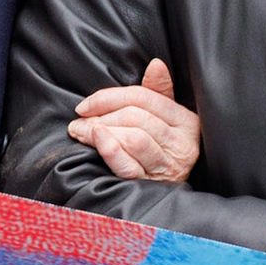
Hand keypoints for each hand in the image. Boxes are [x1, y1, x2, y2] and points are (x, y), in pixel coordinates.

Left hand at [67, 59, 200, 181]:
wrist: (166, 200)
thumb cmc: (161, 150)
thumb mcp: (165, 119)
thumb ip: (158, 92)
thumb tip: (155, 64)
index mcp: (186, 122)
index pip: (145, 98)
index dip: (110, 97)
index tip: (85, 105)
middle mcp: (181, 144)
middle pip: (136, 117)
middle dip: (102, 115)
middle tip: (78, 121)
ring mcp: (168, 166)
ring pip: (133, 138)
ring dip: (100, 132)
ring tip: (81, 133)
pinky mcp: (152, 185)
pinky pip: (128, 165)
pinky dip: (110, 150)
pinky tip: (97, 140)